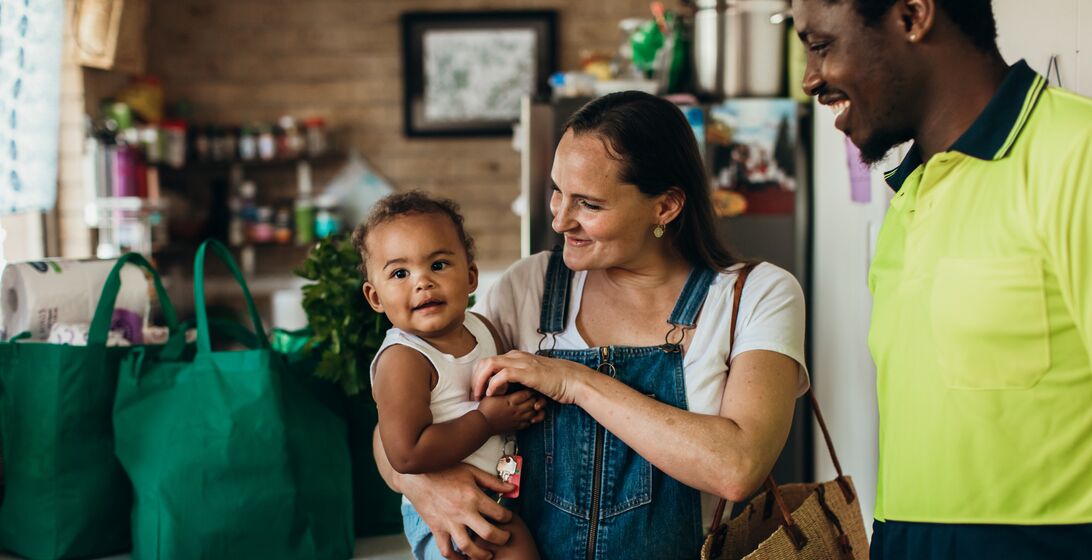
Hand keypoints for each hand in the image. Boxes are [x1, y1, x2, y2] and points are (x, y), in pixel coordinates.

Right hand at [400, 463, 514, 559]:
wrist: (417, 475)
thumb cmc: (445, 470)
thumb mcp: (471, 471)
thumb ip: (492, 481)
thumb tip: (512, 488)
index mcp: (473, 496)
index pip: (499, 513)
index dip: (508, 517)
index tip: (508, 518)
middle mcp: (462, 512)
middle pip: (488, 533)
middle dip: (501, 539)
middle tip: (505, 538)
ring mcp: (448, 522)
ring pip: (467, 547)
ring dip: (481, 555)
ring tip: (488, 555)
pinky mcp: (436, 528)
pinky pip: (445, 549)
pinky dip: (455, 558)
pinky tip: (463, 558)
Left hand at [473, 350, 590, 404]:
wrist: (573, 380)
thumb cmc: (555, 382)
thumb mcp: (533, 378)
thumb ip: (520, 379)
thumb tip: (507, 389)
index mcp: (516, 357)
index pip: (489, 361)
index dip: (479, 376)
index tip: (477, 391)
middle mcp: (516, 356)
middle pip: (485, 361)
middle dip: (476, 378)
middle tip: (474, 395)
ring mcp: (521, 363)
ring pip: (490, 365)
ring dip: (481, 381)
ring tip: (479, 396)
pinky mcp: (527, 372)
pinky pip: (502, 375)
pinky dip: (494, 384)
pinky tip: (492, 395)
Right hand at [477, 391, 537, 433]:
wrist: (481, 425)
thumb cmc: (485, 409)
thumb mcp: (491, 394)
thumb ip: (498, 386)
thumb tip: (500, 377)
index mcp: (511, 400)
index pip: (527, 394)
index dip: (529, 390)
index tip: (528, 387)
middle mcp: (516, 410)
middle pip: (532, 403)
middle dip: (533, 398)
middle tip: (531, 395)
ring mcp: (517, 419)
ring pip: (532, 413)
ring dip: (532, 409)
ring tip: (529, 405)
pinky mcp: (515, 427)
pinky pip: (528, 423)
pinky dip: (529, 420)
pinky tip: (525, 416)